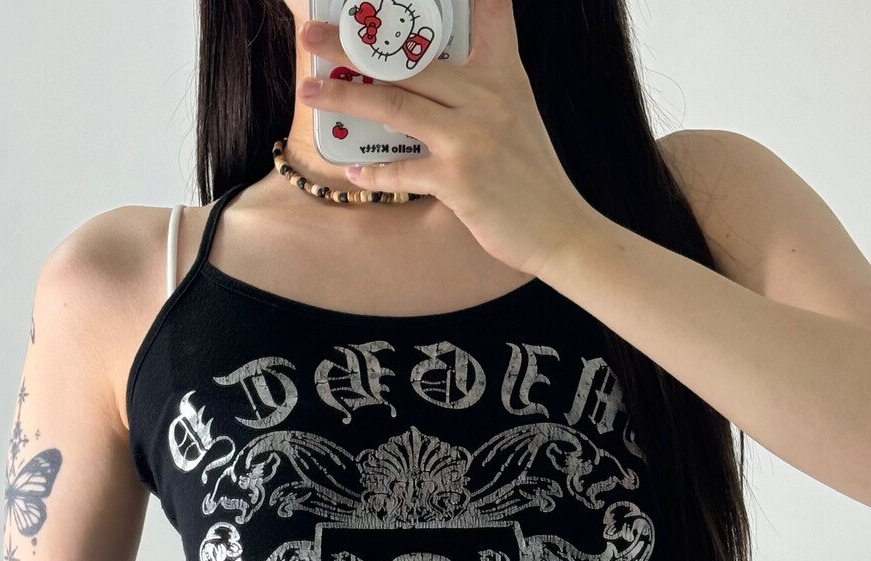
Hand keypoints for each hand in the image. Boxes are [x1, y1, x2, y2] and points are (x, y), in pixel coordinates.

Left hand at [296, 0, 592, 277]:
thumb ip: (481, 93)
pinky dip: (372, 173)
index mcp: (503, 76)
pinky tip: (353, 173)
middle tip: (312, 35)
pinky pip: (401, 169)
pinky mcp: (458, 179)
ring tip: (310, 91)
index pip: (489, 14)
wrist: (560, 230)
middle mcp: (486, 97)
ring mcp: (470, 137)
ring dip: (344, 96)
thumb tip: (429, 88)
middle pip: (407, 61)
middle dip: (352, 45)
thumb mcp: (517, 116)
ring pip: (393, 104)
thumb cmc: (534, 179)